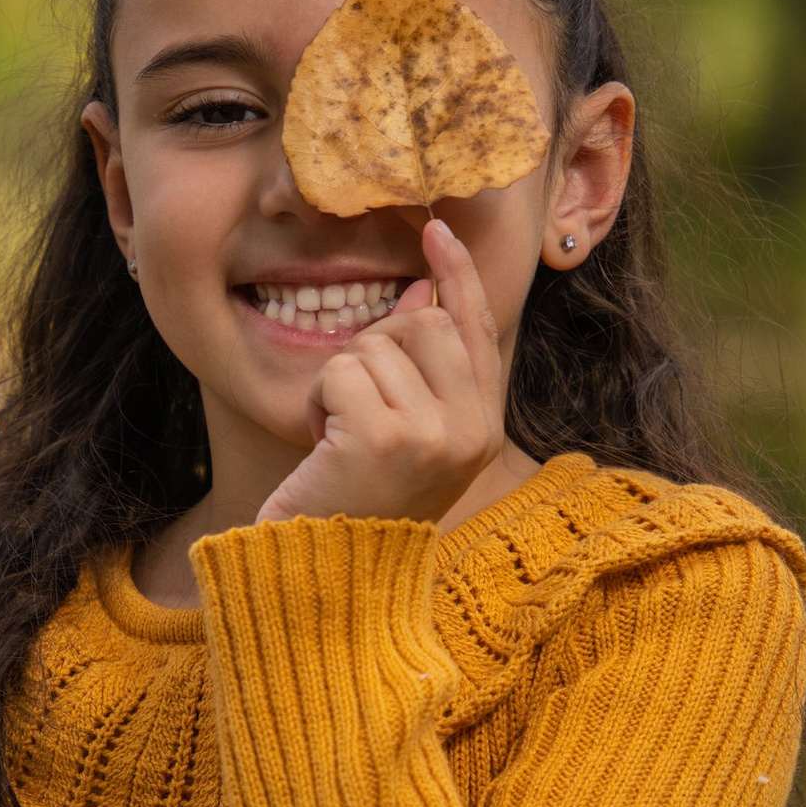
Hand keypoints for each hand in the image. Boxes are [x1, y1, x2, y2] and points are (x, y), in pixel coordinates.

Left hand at [257, 219, 507, 529]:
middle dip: (377, 345)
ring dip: (341, 380)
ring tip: (342, 436)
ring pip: (377, 344)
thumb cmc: (361, 504)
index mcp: (485, 430)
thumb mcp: (410, 438)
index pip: (478, 331)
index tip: (437, 229)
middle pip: (425, 323)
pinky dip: (320, 400)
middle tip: (356, 404)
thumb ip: (426, 373)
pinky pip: (341, 370)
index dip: (458, 276)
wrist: (332, 577)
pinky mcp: (384, 439)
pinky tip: (325, 444)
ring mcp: (432, 435)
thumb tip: (420, 293)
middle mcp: (470, 431)